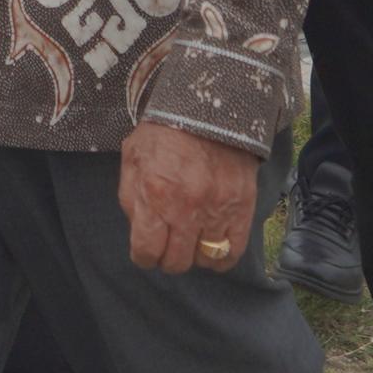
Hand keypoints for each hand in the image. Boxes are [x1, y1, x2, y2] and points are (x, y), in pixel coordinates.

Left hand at [118, 121, 259, 272]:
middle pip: (175, 262)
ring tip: (190, 241)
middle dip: (167, 258)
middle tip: (167, 244)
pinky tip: (212, 246)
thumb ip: (131, 198)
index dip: (143, 256)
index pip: (146, 252)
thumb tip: (140, 232)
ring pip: (204, 260)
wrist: (210, 110)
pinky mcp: (241, 209)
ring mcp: (217, 210)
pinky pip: (232, 252)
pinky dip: (221, 256)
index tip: (146, 250)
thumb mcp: (133, 159)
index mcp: (155, 195)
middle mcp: (186, 208)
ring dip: (194, 255)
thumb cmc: (165, 133)